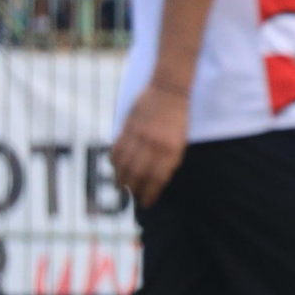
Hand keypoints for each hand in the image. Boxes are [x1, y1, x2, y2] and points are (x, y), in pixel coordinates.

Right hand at [110, 84, 190, 206]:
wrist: (168, 90)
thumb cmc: (178, 118)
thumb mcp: (180, 141)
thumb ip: (168, 159)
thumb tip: (156, 180)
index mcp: (171, 150)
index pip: (157, 179)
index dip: (150, 194)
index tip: (147, 203)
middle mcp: (153, 145)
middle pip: (139, 175)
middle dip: (135, 190)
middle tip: (133, 198)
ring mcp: (138, 136)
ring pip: (124, 165)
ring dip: (121, 179)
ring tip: (121, 187)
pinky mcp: (127, 128)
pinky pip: (117, 149)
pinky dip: (114, 162)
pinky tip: (115, 169)